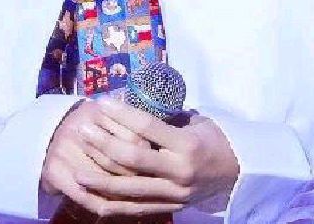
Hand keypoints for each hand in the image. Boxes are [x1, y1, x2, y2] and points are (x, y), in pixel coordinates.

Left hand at [73, 97, 240, 213]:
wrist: (237, 174)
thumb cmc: (214, 138)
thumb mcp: (196, 122)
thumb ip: (166, 118)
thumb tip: (133, 103)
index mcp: (186, 145)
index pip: (148, 128)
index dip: (122, 114)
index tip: (102, 103)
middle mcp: (178, 172)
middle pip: (132, 160)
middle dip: (103, 144)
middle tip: (82, 129)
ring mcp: (172, 195)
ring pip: (128, 190)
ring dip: (99, 179)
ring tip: (75, 167)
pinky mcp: (168, 209)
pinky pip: (133, 209)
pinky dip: (110, 203)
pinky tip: (90, 195)